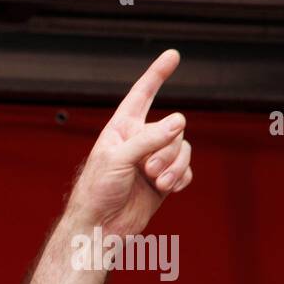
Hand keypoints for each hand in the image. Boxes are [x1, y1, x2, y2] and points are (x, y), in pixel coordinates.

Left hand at [69, 49, 192, 236]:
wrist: (100, 227)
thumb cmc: (96, 192)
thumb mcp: (116, 160)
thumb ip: (147, 139)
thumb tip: (178, 122)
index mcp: (122, 129)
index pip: (142, 95)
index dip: (157, 74)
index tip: (172, 55)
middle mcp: (140, 141)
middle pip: (173, 128)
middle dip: (166, 150)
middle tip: (148, 170)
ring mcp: (153, 160)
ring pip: (183, 148)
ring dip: (174, 166)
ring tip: (156, 182)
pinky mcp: (164, 180)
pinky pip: (186, 169)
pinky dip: (182, 178)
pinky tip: (170, 188)